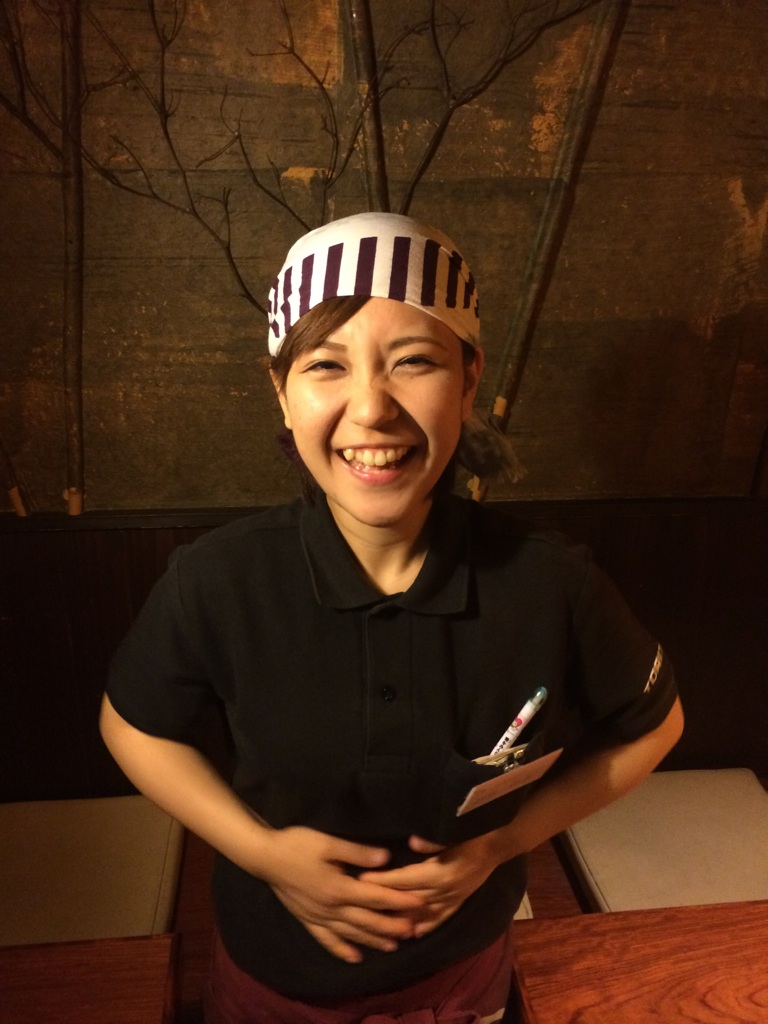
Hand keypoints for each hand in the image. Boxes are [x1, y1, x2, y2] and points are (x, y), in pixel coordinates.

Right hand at [259, 826, 424, 962]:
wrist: (264, 857)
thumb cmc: (296, 844)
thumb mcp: (328, 843)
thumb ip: (357, 853)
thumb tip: (385, 860)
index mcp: (339, 888)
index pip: (376, 896)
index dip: (398, 900)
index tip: (419, 903)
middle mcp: (331, 908)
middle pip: (367, 920)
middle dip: (392, 925)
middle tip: (414, 930)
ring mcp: (318, 917)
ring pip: (351, 933)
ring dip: (373, 940)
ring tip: (393, 945)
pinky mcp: (307, 919)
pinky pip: (327, 940)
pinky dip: (342, 950)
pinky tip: (355, 957)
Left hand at [358, 832, 500, 937]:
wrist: (499, 843)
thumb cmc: (474, 832)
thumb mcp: (454, 831)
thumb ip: (433, 841)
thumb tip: (412, 843)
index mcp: (441, 873)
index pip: (405, 879)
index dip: (383, 880)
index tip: (362, 881)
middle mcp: (445, 890)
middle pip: (409, 898)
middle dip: (385, 900)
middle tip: (362, 904)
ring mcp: (453, 898)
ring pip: (423, 912)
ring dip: (403, 918)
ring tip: (381, 925)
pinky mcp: (460, 901)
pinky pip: (441, 917)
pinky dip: (428, 925)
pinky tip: (416, 934)